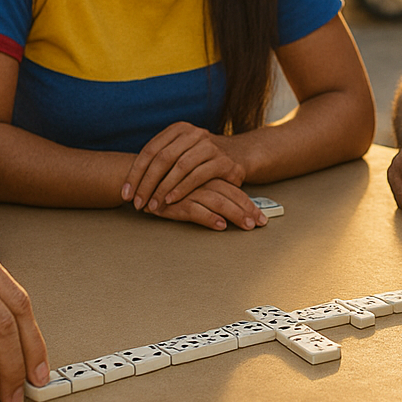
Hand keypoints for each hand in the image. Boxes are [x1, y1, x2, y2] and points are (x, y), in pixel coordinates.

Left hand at [122, 123, 247, 213]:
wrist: (239, 155)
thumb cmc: (201, 159)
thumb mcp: (181, 152)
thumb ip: (160, 161)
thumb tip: (129, 184)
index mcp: (178, 129)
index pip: (150, 150)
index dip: (135, 173)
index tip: (125, 194)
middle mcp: (194, 133)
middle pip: (162, 158)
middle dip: (146, 183)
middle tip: (137, 203)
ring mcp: (210, 145)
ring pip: (179, 166)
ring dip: (162, 188)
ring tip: (152, 205)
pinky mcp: (223, 161)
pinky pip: (198, 176)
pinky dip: (182, 189)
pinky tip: (171, 200)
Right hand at [149, 177, 265, 230]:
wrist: (139, 179)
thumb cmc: (169, 186)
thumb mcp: (192, 186)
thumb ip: (211, 191)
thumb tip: (234, 209)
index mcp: (208, 176)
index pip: (234, 189)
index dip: (250, 203)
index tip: (262, 217)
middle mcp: (201, 181)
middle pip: (231, 195)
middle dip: (248, 211)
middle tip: (261, 223)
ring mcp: (189, 191)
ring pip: (218, 202)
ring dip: (235, 215)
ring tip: (247, 226)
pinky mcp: (176, 202)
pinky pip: (196, 210)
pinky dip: (209, 218)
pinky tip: (220, 225)